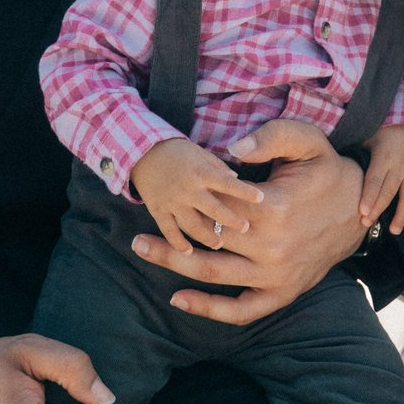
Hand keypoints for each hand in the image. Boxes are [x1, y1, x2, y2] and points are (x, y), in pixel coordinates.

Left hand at [129, 119, 363, 323]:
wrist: (361, 211)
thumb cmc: (328, 171)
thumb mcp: (308, 141)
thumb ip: (270, 137)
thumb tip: (230, 151)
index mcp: (274, 209)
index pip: (216, 207)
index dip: (190, 201)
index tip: (163, 193)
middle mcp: (272, 248)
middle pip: (206, 244)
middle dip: (168, 239)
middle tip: (135, 238)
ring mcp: (277, 275)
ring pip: (215, 276)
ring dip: (174, 266)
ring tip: (145, 253)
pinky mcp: (283, 293)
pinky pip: (242, 310)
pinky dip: (209, 310)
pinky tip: (179, 299)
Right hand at [130, 137, 264, 253]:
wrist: (142, 151)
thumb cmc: (178, 152)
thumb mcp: (200, 153)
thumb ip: (219, 169)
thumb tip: (237, 180)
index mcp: (201, 172)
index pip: (227, 183)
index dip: (244, 191)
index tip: (261, 198)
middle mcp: (187, 188)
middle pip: (213, 209)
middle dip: (230, 220)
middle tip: (246, 229)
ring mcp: (172, 201)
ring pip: (192, 224)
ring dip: (207, 236)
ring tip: (220, 243)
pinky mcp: (158, 210)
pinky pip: (168, 230)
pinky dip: (177, 243)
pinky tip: (189, 251)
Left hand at [360, 125, 403, 234]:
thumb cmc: (382, 134)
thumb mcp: (367, 140)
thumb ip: (358, 158)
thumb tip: (340, 174)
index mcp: (383, 158)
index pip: (374, 181)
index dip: (369, 197)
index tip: (363, 213)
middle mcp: (399, 166)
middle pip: (389, 192)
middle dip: (378, 210)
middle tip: (367, 224)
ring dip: (402, 215)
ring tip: (394, 230)